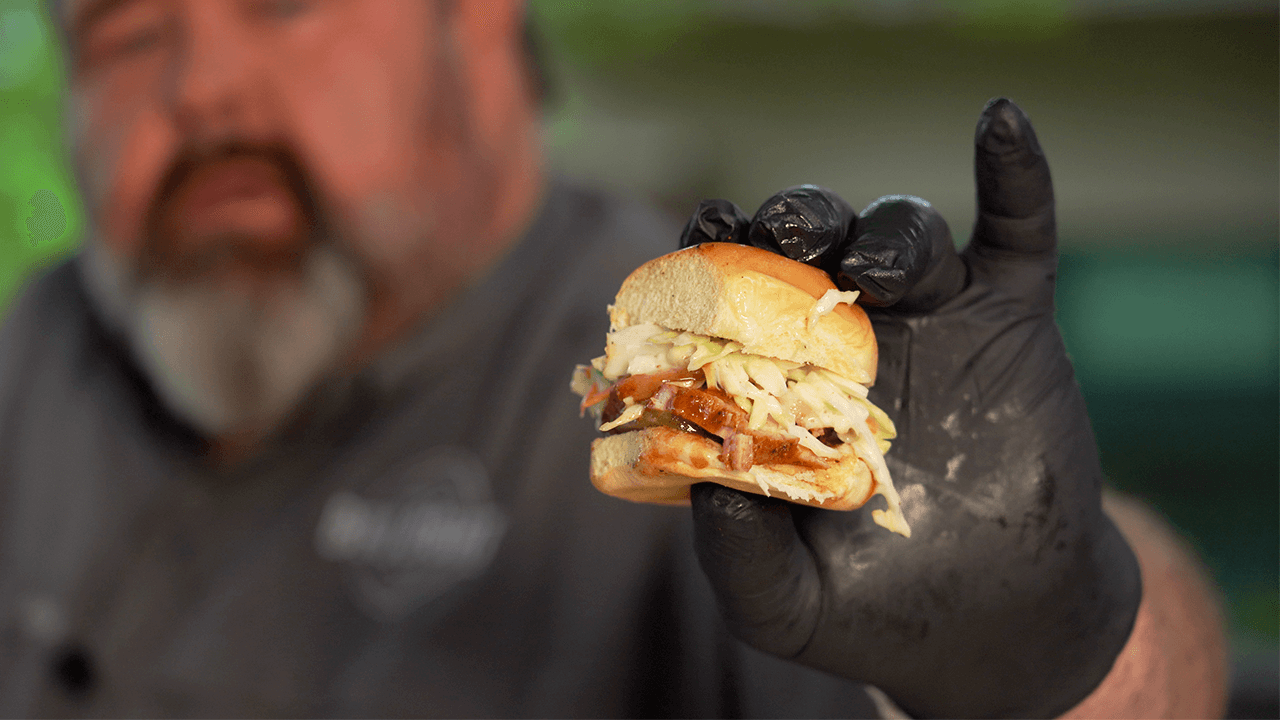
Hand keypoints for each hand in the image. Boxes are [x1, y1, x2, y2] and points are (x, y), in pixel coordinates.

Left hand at [679, 98, 1141, 718]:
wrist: (1000, 623)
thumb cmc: (877, 609)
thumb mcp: (785, 604)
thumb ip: (736, 556)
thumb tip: (710, 485)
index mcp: (781, 378)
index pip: (737, 294)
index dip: (714, 256)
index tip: (701, 230)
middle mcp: (849, 334)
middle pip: (814, 240)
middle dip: (791, 221)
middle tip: (775, 233)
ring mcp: (931, 321)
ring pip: (902, 233)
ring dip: (881, 229)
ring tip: (869, 273)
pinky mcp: (1008, 321)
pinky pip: (1018, 232)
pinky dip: (1015, 176)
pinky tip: (999, 126)